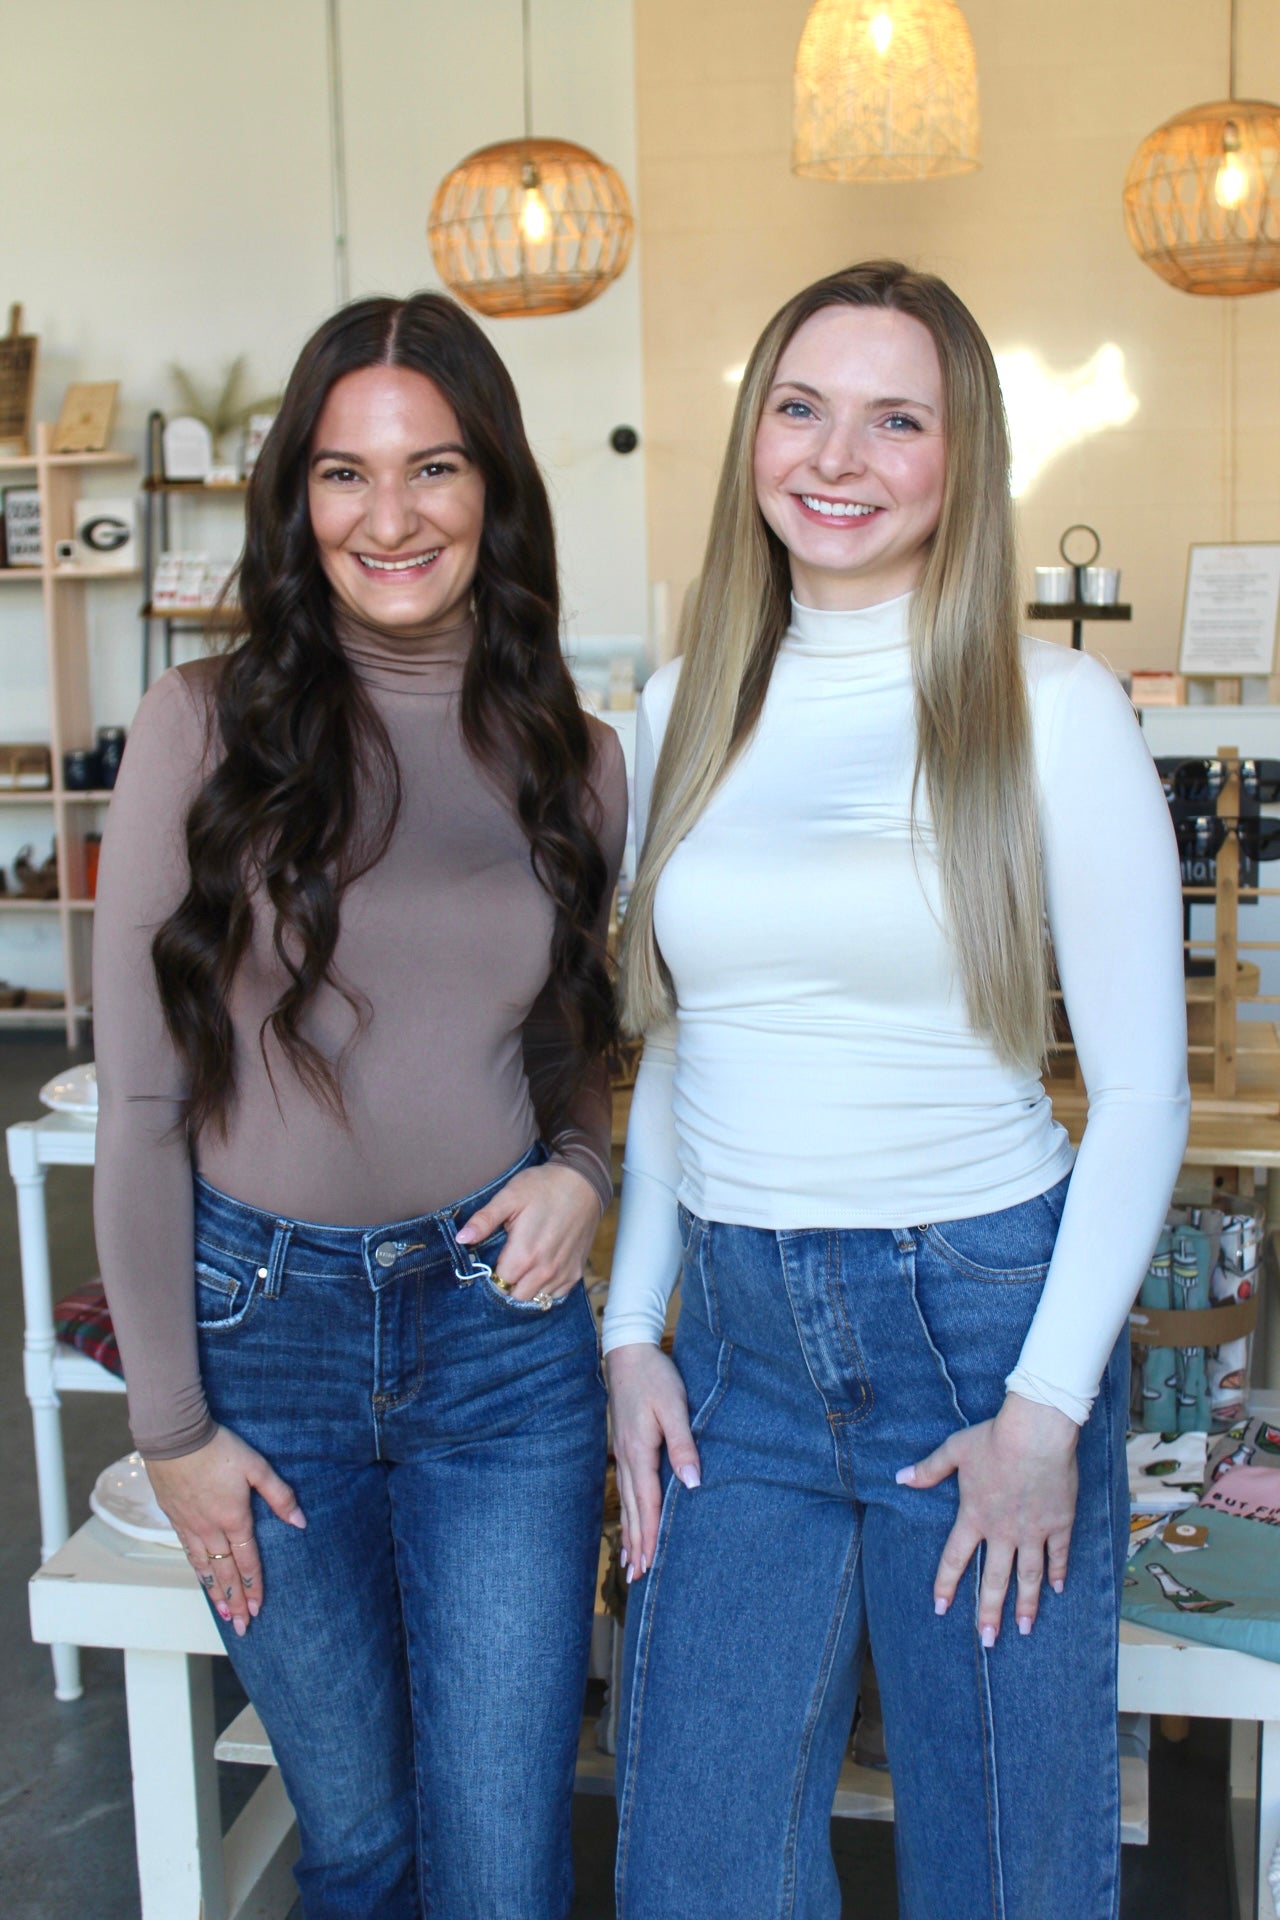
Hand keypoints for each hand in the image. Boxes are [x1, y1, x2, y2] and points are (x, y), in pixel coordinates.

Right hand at [145, 1424, 305, 1635]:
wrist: (175, 1436)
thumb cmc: (218, 1448)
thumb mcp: (257, 1466)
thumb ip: (279, 1495)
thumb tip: (300, 1521)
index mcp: (234, 1518)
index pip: (247, 1560)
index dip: (254, 1585)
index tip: (259, 1608)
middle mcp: (210, 1528)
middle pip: (225, 1573)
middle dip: (236, 1601)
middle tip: (242, 1626)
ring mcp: (190, 1525)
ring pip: (204, 1567)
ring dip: (215, 1593)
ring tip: (223, 1613)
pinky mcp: (174, 1518)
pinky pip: (187, 1552)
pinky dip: (197, 1571)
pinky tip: (202, 1578)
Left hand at [455, 1160, 600, 1302]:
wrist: (583, 1182)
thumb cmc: (544, 1187)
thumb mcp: (509, 1197)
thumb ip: (484, 1221)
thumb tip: (460, 1238)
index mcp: (524, 1254)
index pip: (499, 1284)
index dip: (492, 1274)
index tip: (494, 1260)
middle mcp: (544, 1270)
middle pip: (516, 1296)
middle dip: (508, 1283)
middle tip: (509, 1261)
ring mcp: (562, 1273)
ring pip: (536, 1299)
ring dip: (527, 1287)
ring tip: (525, 1265)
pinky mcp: (576, 1272)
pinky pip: (555, 1295)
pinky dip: (545, 1288)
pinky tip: (541, 1269)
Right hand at [606, 1341, 700, 1579]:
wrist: (628, 1352)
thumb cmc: (655, 1378)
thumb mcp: (674, 1408)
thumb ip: (683, 1445)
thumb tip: (693, 1483)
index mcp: (640, 1452)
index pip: (646, 1503)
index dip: (648, 1535)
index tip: (648, 1565)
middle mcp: (627, 1457)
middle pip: (632, 1509)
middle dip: (635, 1544)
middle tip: (637, 1578)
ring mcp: (622, 1452)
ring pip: (626, 1501)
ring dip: (628, 1532)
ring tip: (630, 1563)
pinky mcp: (624, 1445)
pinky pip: (625, 1486)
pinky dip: (626, 1510)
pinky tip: (627, 1520)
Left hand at [896, 1392, 1079, 1642]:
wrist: (1036, 1433)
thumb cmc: (993, 1439)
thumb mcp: (954, 1451)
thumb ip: (928, 1469)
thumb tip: (899, 1478)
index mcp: (974, 1517)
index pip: (955, 1559)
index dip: (946, 1585)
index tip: (941, 1609)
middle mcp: (1003, 1531)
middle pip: (994, 1579)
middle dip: (990, 1612)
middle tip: (988, 1640)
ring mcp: (1033, 1530)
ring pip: (1028, 1576)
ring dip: (1026, 1604)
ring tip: (1025, 1629)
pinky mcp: (1059, 1522)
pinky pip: (1059, 1554)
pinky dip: (1059, 1572)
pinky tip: (1059, 1590)